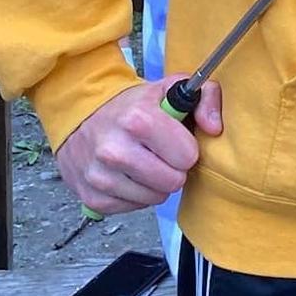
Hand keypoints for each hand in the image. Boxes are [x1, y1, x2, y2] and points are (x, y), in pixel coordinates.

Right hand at [56, 75, 222, 214]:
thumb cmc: (132, 104)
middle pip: (172, 182)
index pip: (186, 156)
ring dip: (155, 184)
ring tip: (144, 162)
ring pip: (154, 198)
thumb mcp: (171, 88)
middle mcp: (114, 150)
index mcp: (138, 120)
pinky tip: (128, 174)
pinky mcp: (92, 197)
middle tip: (162, 154)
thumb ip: (206, 97)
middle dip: (173, 169)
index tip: (176, 140)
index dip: (186, 149)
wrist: (81, 114)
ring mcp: (100, 176)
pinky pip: (133, 208)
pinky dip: (135, 195)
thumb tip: (214, 128)